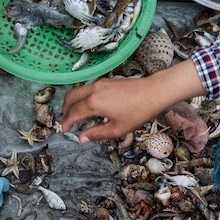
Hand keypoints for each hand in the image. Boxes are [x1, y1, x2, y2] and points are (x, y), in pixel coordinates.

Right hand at [61, 60, 204, 142]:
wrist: (155, 92)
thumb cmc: (138, 111)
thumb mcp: (117, 129)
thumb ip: (97, 133)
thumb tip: (82, 138)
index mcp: (94, 103)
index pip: (74, 112)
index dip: (67, 122)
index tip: (65, 129)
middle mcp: (94, 90)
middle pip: (71, 97)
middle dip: (65, 109)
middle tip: (66, 120)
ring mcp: (100, 83)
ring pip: (79, 91)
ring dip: (74, 102)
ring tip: (76, 113)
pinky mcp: (107, 81)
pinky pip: (88, 88)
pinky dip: (83, 97)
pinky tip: (90, 106)